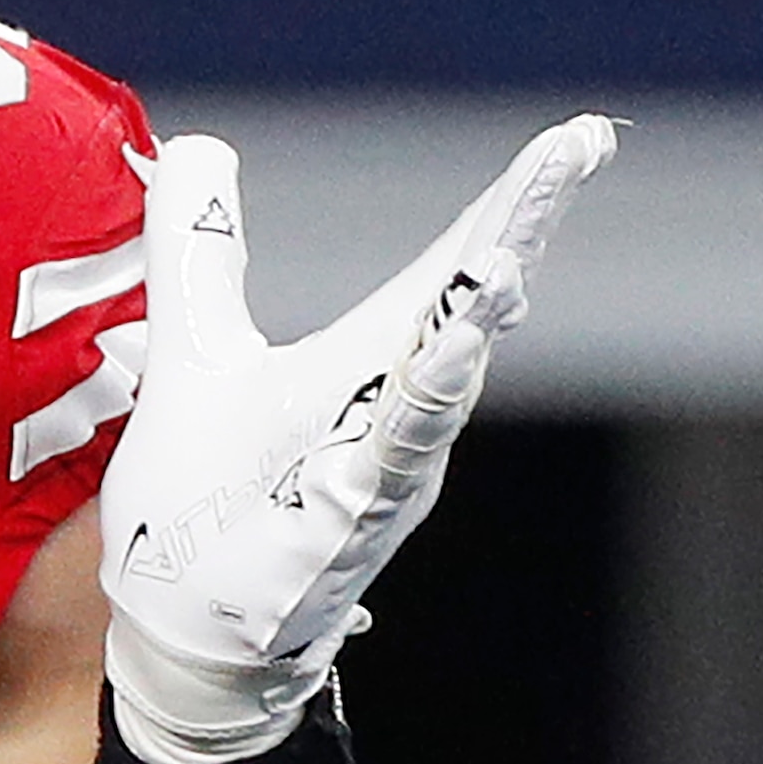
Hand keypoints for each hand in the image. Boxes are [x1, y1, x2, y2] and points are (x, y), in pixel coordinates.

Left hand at [95, 116, 612, 763]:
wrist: (181, 627)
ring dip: (475, 320)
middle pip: (471, 308)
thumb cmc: (206, 498)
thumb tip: (200, 148)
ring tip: (507, 252)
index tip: (581, 136)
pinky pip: (387, 462)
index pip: (450, 268)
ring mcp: (379, 473)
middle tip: (581, 147)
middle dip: (523, 228)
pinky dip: (418, 413)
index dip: (513, 202)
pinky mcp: (338, 528)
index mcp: (372, 363)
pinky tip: (448, 357)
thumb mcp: (196, 350)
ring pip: (441, 387)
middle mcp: (398, 413)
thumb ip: (201, 252)